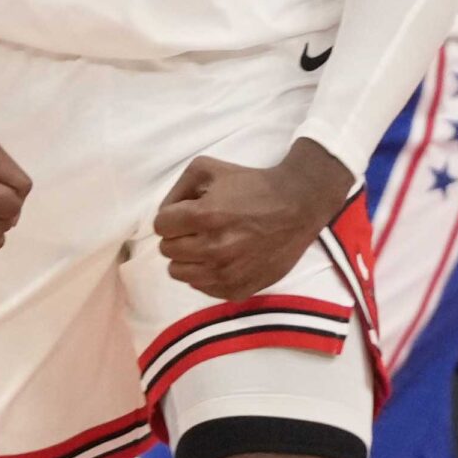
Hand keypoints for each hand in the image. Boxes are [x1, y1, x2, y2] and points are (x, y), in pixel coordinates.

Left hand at [153, 141, 350, 299]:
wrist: (297, 207)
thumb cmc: (252, 184)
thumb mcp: (209, 168)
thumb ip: (177, 189)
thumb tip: (164, 214)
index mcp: (204, 216)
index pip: (160, 226)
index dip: (172, 217)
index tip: (187, 214)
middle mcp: (213, 248)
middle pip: (167, 251)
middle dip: (179, 236)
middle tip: (200, 228)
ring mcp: (226, 273)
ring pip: (180, 273)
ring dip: (189, 258)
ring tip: (208, 244)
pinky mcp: (238, 289)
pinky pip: (202, 287)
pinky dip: (206, 274)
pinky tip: (223, 258)